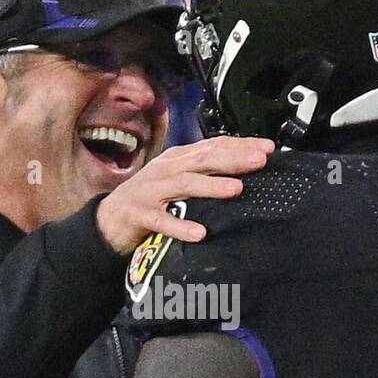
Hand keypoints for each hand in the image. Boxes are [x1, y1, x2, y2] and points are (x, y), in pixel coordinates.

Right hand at [96, 135, 273, 253]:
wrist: (110, 219)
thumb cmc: (150, 198)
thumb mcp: (177, 177)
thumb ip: (204, 171)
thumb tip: (242, 166)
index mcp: (178, 158)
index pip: (213, 146)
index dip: (240, 145)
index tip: (268, 148)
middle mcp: (166, 169)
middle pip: (202, 160)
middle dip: (232, 159)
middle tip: (259, 161)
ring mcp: (152, 191)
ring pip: (184, 184)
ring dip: (211, 186)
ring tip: (236, 189)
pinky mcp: (141, 215)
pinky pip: (162, 221)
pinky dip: (181, 226)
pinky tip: (200, 232)